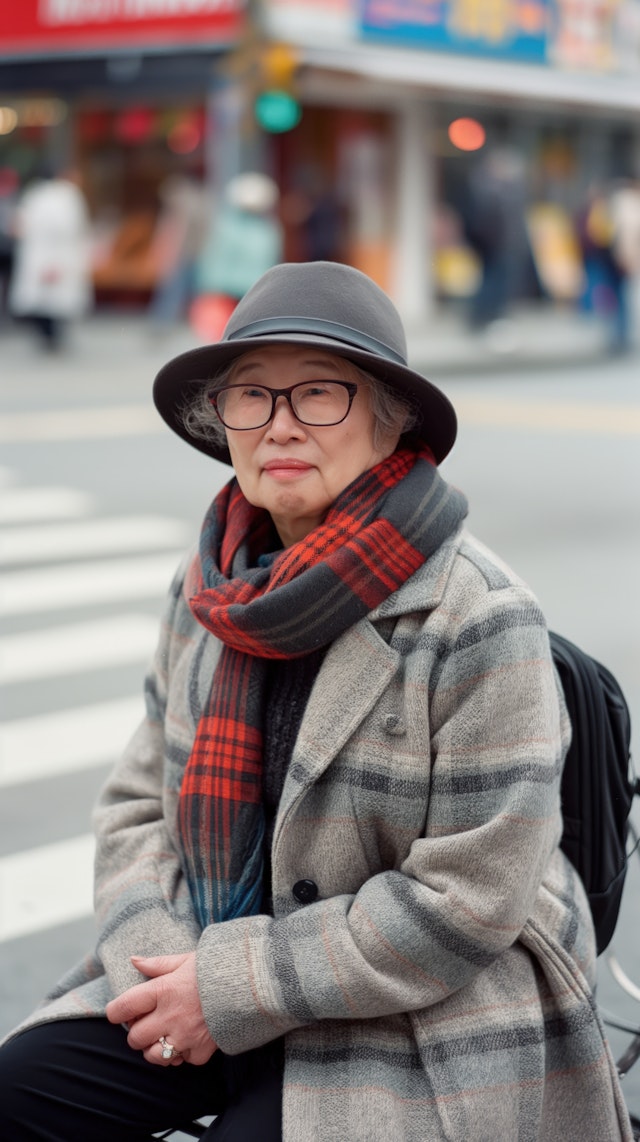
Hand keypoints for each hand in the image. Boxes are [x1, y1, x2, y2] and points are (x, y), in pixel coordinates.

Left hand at [105, 952, 217, 1066]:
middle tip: (148, 1023)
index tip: (119, 1012)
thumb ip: (158, 964)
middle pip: (135, 1038)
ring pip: (153, 1056)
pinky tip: (189, 1039)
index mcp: (163, 990)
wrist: (251, 985)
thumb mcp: (185, 960)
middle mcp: (170, 1016)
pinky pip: (181, 1061)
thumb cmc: (215, 968)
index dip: (116, 1012)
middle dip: (137, 1032)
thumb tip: (134, 959)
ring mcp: (185, 1036)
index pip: (123, 1007)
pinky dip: (183, 1053)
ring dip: (155, 1048)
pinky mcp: (200, 1051)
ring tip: (165, 1035)